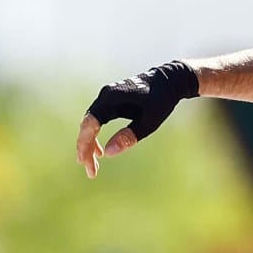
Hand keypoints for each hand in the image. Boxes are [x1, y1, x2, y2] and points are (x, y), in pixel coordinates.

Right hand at [76, 61, 199, 177]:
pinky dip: (97, 137)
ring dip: (90, 145)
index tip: (84, 161)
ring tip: (93, 167)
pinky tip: (101, 152)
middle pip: (87, 125)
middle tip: (90, 171)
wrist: (169, 81)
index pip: (91, 122)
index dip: (85, 142)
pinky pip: (98, 122)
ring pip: (91, 124)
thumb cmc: (161, 100)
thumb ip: (130, 136)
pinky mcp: (111, 103)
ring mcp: (107, 98)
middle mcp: (105, 95)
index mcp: (112, 97)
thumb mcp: (149, 122)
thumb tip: (108, 153)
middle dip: (86, 148)